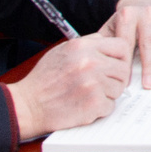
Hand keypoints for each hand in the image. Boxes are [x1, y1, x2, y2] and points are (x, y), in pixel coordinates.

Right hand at [5, 33, 134, 138]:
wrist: (26, 105)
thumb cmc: (43, 80)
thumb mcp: (62, 52)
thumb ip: (88, 45)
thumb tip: (108, 42)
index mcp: (83, 46)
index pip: (122, 46)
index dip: (120, 57)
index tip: (114, 66)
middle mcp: (90, 62)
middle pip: (123, 69)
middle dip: (115, 78)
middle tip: (101, 85)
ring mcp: (93, 83)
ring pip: (119, 88)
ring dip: (107, 94)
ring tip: (87, 95)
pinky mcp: (93, 103)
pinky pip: (110, 106)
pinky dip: (100, 109)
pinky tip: (83, 106)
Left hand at [102, 0, 150, 88]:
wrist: (144, 1)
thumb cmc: (126, 22)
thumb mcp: (112, 27)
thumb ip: (104, 43)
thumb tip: (94, 67)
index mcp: (127, 15)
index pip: (127, 43)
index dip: (126, 64)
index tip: (127, 83)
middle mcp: (146, 13)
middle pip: (148, 44)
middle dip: (149, 67)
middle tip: (149, 85)